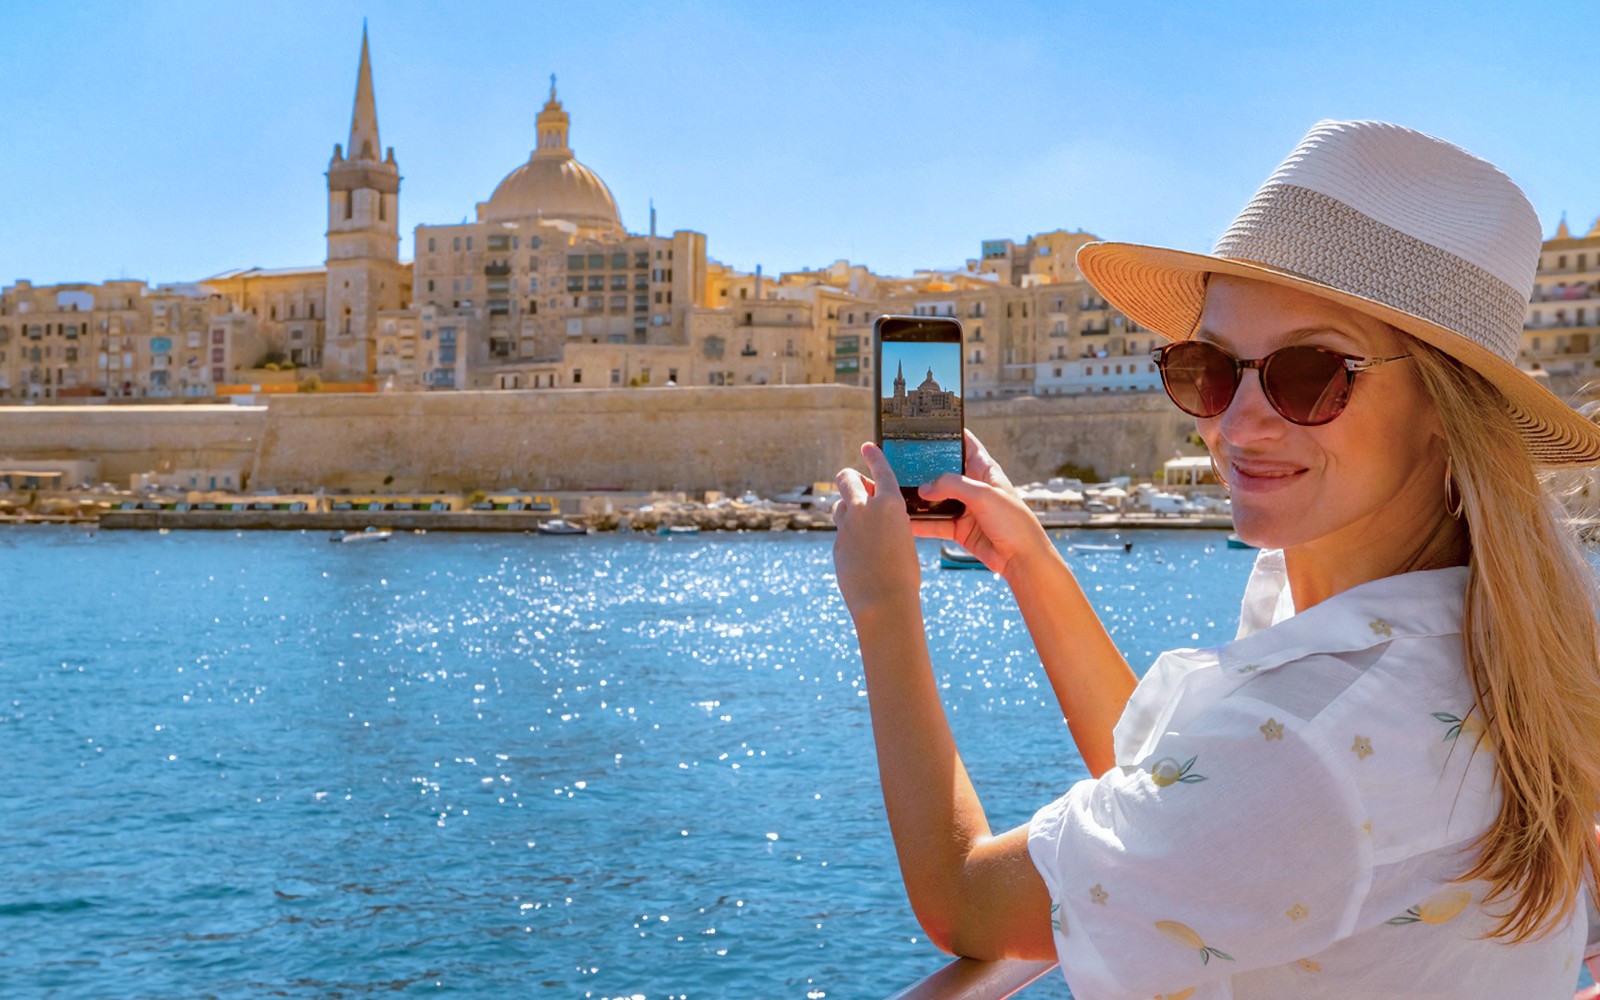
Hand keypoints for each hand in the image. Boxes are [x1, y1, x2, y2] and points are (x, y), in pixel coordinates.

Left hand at [832, 442, 922, 620]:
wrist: (884, 602)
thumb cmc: (904, 574)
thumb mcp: (904, 538)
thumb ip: (888, 521)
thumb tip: (874, 518)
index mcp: (891, 504)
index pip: (880, 470)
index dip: (873, 455)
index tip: (866, 446)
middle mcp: (865, 509)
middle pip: (846, 478)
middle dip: (849, 478)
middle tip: (855, 486)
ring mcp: (847, 526)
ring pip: (839, 504)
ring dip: (847, 508)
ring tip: (861, 524)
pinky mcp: (837, 544)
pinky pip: (841, 532)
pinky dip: (849, 536)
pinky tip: (861, 554)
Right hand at [911, 430, 1054, 578]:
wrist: (1021, 558)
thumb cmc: (1014, 522)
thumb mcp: (983, 494)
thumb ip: (952, 485)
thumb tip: (924, 488)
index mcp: (984, 469)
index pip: (964, 443)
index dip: (947, 434)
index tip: (924, 428)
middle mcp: (972, 486)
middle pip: (943, 470)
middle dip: (923, 466)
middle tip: (899, 461)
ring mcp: (964, 507)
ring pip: (935, 498)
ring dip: (918, 497)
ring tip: (896, 491)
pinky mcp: (958, 528)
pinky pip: (934, 523)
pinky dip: (920, 523)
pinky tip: (904, 521)